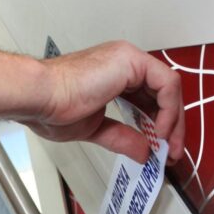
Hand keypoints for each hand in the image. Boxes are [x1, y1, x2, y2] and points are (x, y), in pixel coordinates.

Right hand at [20, 41, 184, 162]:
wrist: (39, 98)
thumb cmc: (51, 107)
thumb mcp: (95, 129)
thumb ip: (121, 137)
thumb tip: (142, 152)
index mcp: (113, 76)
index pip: (148, 99)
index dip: (157, 125)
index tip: (160, 148)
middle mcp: (123, 64)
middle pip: (162, 94)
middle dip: (171, 126)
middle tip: (170, 152)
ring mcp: (128, 60)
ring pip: (169, 88)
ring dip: (173, 121)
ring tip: (166, 146)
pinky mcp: (131, 61)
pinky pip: (166, 84)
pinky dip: (168, 110)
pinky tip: (158, 131)